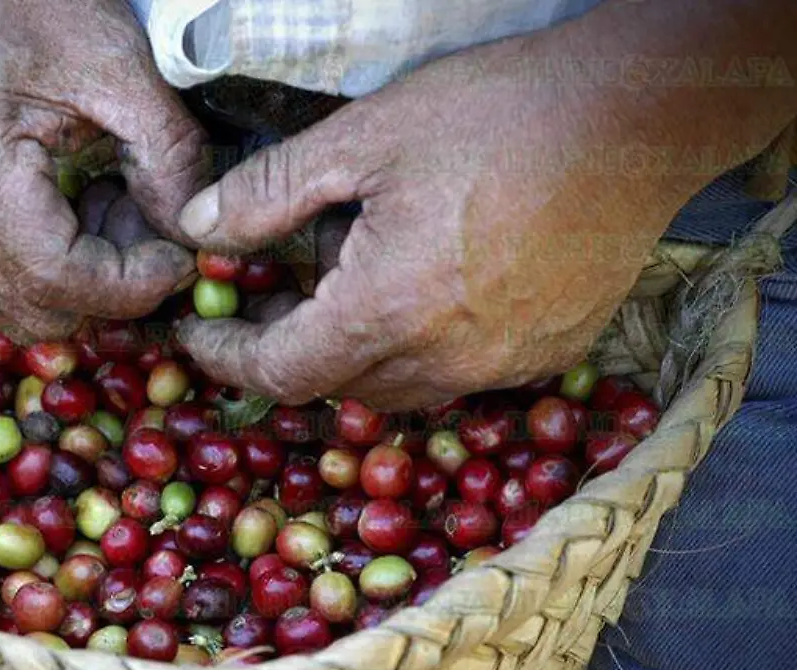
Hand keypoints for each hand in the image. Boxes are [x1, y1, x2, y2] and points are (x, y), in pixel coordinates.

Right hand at [0, 0, 205, 341]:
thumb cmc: (29, 4)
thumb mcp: (117, 66)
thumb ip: (167, 155)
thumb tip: (193, 236)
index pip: (56, 280)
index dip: (132, 286)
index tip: (182, 258)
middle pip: (36, 310)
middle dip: (110, 287)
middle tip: (150, 226)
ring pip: (15, 310)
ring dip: (81, 283)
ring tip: (112, 209)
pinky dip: (47, 270)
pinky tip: (74, 211)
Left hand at [174, 0, 796, 409]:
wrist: (637, 117)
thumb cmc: (497, 117)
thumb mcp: (363, 139)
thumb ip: (268, 194)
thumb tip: (197, 229)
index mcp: (388, 312)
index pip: (281, 372)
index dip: (227, 360)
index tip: (199, 338)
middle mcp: (445, 361)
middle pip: (335, 386)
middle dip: (288, 350)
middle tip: (270, 297)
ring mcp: (503, 367)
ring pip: (396, 387)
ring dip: (353, 352)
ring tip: (348, 282)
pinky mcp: (547, 357)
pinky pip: (457, 375)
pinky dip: (418, 348)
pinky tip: (425, 289)